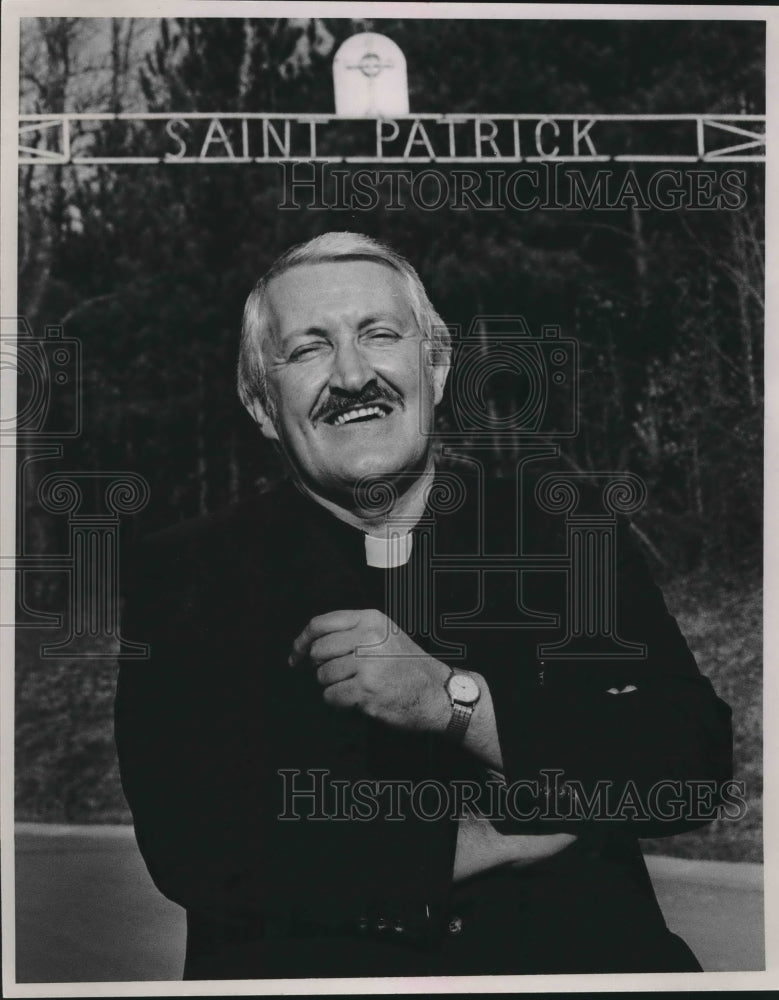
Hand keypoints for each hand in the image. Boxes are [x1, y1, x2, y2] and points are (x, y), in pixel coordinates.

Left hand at [289, 609, 452, 732]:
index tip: (296, 654)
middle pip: (319, 650)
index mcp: (371, 620)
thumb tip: (308, 645)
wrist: (438, 693)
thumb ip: (351, 632)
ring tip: (354, 686)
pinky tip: (356, 698)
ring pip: (323, 675)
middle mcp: (369, 638)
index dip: (302, 641)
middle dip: (320, 667)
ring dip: (332, 686)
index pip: (321, 624)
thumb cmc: (409, 666)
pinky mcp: (367, 690)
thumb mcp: (385, 634)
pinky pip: (331, 696)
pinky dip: (338, 701)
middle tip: (333, 675)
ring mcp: (368, 664)